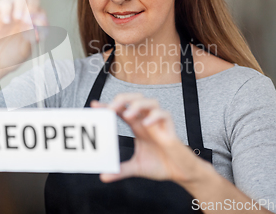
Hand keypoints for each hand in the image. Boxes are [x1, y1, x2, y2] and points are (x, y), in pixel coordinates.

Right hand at [0, 0, 47, 73]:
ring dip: (21, 4)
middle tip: (27, 21)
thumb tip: (37, 27)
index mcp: (34, 23)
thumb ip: (32, 38)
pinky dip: (7, 9)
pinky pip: (4, 2)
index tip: (38, 30)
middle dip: (32, 7)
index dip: (42, 19)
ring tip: (18, 19)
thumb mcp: (26, 50)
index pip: (42, 13)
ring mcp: (12, 12)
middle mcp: (24, 15)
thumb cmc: (11, 57)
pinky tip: (6, 21)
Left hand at [91, 93, 209, 185]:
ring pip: (150, 102)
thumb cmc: (161, 165)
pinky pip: (165, 115)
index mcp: (138, 126)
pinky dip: (155, 116)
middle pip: (135, 99)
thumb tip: (103, 176)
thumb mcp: (136, 167)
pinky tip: (146, 123)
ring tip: (127, 115)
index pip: (121, 110)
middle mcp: (147, 121)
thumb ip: (120, 170)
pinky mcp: (170, 129)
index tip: (94, 105)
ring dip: (137, 105)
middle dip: (122, 99)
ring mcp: (159, 123)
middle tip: (111, 108)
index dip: (109, 105)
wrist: (181, 173)